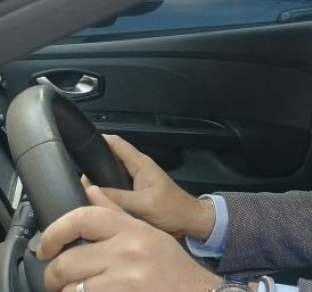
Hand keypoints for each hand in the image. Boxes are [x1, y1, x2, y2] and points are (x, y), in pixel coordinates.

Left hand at [37, 186, 221, 291]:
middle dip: (55, 275)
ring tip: (83, 290)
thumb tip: (90, 191)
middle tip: (59, 279)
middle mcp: (127, 252)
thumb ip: (117, 214)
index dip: (54, 232)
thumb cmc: (172, 267)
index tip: (46, 247)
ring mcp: (124, 281)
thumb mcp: (149, 233)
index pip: (82, 218)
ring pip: (71, 289)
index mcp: (132, 230)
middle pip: (66, 261)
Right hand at [83, 135, 214, 239]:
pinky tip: (92, 203)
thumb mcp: (142, 204)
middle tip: (69, 180)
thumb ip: (116, 197)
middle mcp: (136, 169)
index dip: (96, 140)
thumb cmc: (172, 210)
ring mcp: (135, 182)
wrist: (190, 223)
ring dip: (95, 182)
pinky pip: (113, 189)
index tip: (75, 145)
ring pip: (109, 176)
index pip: (115, 143)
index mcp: (140, 164)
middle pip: (108, 159)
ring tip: (76, 192)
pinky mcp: (134, 194)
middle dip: (90, 166)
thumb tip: (88, 190)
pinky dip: (103, 194)